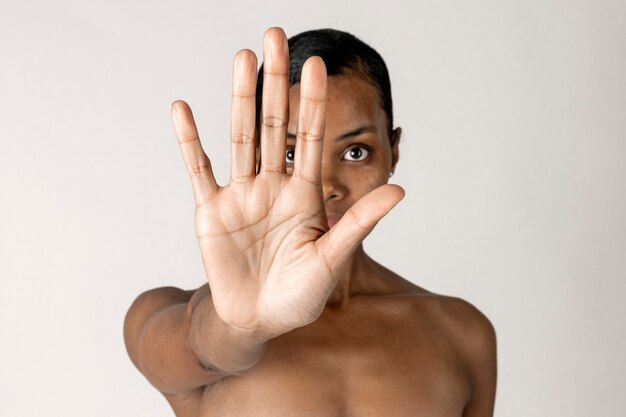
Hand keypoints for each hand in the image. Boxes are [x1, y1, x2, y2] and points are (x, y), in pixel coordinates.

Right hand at [172, 28, 403, 337]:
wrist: (258, 320)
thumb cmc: (299, 294)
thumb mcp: (333, 257)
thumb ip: (359, 221)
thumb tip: (400, 190)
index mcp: (303, 194)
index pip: (309, 137)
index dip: (312, 101)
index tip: (316, 63)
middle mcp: (272, 186)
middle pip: (274, 124)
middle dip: (276, 81)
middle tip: (274, 36)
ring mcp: (241, 195)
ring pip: (241, 137)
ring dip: (240, 98)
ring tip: (242, 58)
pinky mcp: (211, 211)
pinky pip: (199, 170)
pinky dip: (190, 141)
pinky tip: (183, 109)